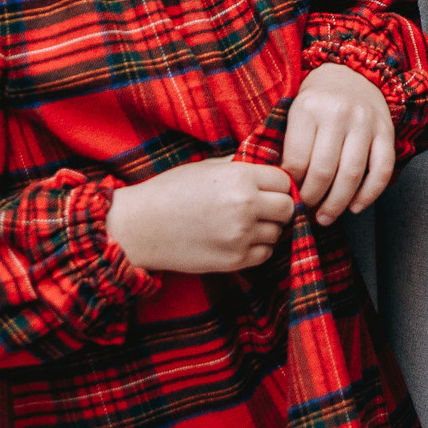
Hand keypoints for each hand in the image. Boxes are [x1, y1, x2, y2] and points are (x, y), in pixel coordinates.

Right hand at [107, 159, 296, 274]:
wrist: (140, 227)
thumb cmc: (170, 191)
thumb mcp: (207, 167)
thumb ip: (241, 166)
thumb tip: (270, 167)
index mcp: (240, 178)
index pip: (283, 180)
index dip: (276, 183)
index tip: (266, 188)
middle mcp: (245, 206)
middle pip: (288, 207)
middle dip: (278, 206)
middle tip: (261, 207)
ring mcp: (241, 236)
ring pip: (278, 232)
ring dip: (268, 228)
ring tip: (244, 223)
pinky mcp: (235, 260)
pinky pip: (266, 254)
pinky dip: (258, 248)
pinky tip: (239, 239)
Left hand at [282, 63, 395, 220]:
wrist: (351, 72)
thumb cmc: (316, 101)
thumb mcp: (295, 112)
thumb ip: (288, 145)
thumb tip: (283, 189)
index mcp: (309, 107)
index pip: (297, 161)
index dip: (292, 186)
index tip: (290, 195)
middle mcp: (338, 113)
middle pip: (324, 172)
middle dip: (312, 200)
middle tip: (306, 212)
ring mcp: (365, 122)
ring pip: (352, 175)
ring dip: (337, 204)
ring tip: (326, 217)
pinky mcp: (386, 131)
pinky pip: (382, 170)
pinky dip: (370, 194)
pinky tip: (356, 207)